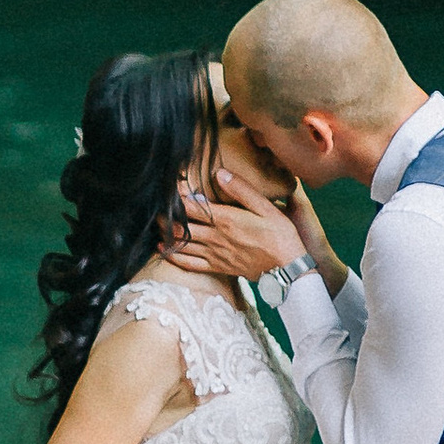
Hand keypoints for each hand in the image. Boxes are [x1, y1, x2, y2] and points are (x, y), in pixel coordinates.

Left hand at [167, 163, 303, 282]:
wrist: (287, 269)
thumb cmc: (280, 235)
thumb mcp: (266, 208)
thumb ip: (242, 190)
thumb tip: (220, 174)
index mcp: (226, 220)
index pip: (193, 206)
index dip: (177, 196)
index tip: (168, 187)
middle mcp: (216, 237)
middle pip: (181, 226)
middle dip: (166, 217)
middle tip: (155, 208)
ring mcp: (215, 254)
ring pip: (182, 244)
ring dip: (167, 234)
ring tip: (156, 225)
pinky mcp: (219, 267)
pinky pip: (190, 264)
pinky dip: (175, 257)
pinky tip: (164, 250)